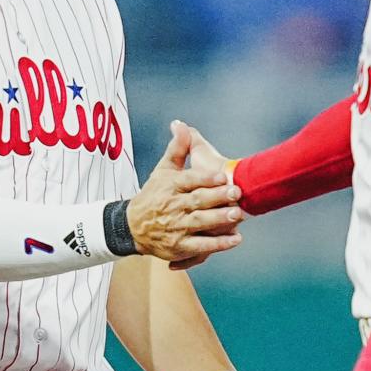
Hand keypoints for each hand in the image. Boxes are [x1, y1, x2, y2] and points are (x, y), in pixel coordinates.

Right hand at [127, 122, 241, 265]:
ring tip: (237, 215)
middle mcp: (173, 206)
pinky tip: (235, 240)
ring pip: (199, 222)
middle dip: (217, 197)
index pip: (189, 180)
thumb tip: (181, 125)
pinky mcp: (179, 246)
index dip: (205, 178)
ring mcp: (177, 227)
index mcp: (171, 186)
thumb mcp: (163, 170)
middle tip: (237, 193)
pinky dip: (217, 245)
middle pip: (197, 201)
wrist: (132, 226)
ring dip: (219, 219)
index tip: (222, 176)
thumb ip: (177, 149)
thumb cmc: (153, 195)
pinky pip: (200, 246)